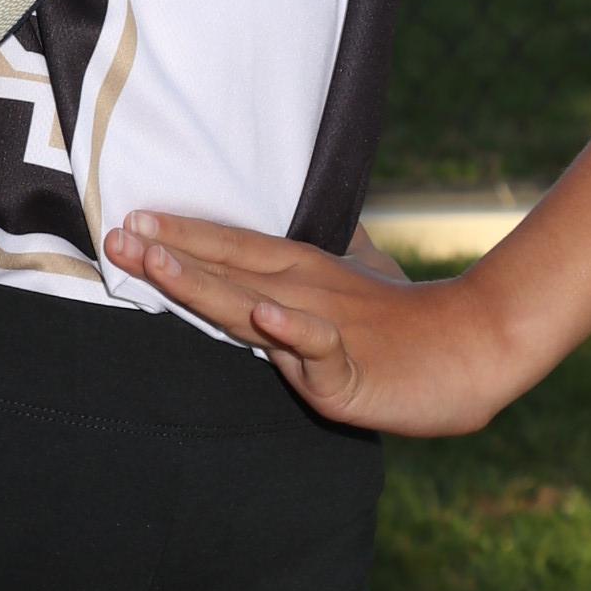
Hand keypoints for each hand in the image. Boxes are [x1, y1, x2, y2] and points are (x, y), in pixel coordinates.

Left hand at [104, 213, 526, 436]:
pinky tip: (265, 317)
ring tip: (159, 263)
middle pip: (228, 269)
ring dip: (206, 282)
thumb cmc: (406, 322)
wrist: (473, 351)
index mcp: (301, 274)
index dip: (182, 234)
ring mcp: (325, 329)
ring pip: (257, 302)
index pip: (233, 246)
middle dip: (170, 253)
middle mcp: (304, 294)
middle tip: (117, 233)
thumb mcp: (351, 284)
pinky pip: (319, 348)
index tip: (131, 218)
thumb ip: (306, 268)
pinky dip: (294, 332)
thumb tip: (271, 259)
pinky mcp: (349, 372)